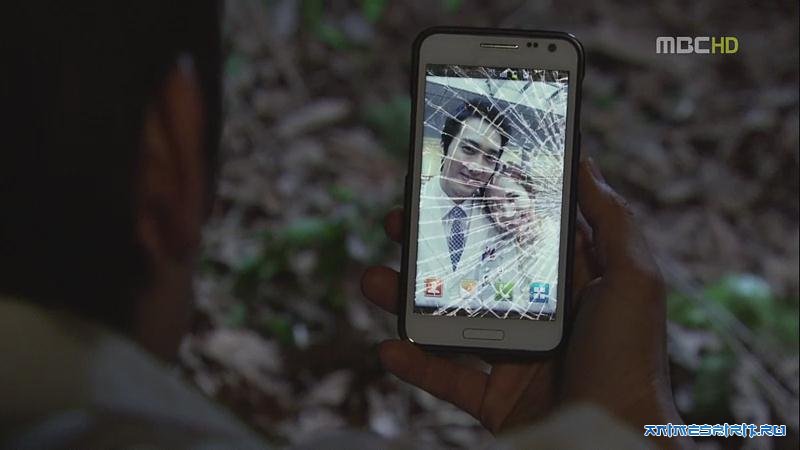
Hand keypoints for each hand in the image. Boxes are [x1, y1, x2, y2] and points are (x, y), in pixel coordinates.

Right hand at [362, 160, 686, 444]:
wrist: (617, 441)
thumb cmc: (632, 358)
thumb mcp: (633, 278)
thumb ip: (611, 221)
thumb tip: (586, 163)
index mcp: (569, 283)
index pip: (518, 232)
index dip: (484, 206)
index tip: (451, 181)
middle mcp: (538, 315)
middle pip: (473, 270)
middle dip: (431, 246)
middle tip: (398, 222)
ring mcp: (514, 356)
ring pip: (449, 321)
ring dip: (407, 299)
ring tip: (373, 279)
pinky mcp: (496, 398)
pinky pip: (446, 378)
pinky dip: (415, 364)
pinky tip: (389, 346)